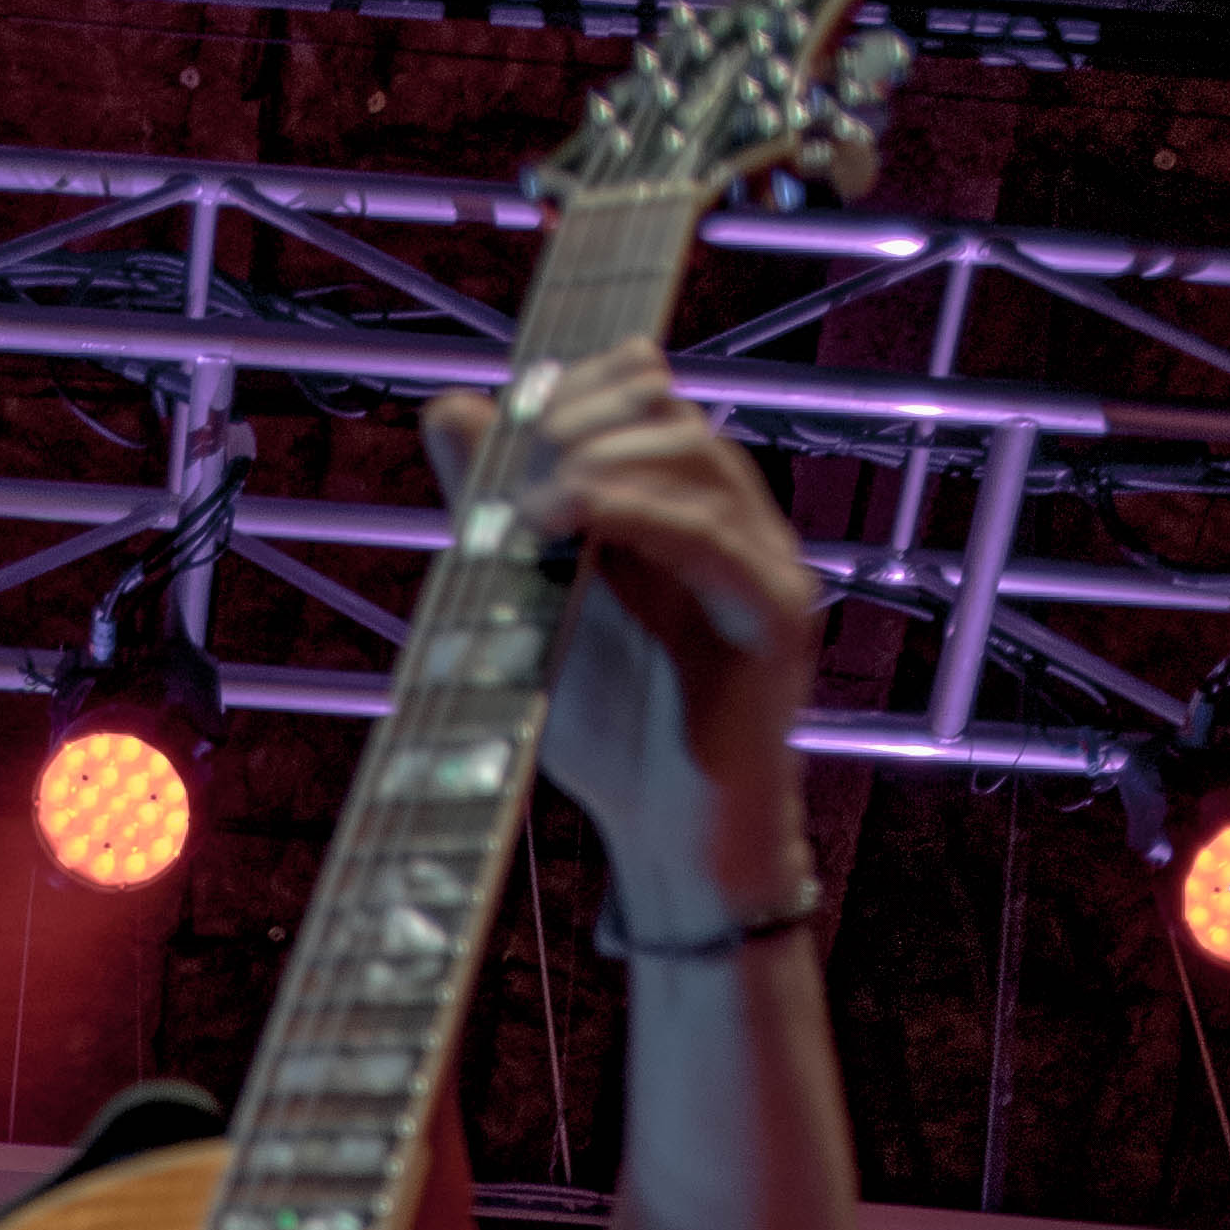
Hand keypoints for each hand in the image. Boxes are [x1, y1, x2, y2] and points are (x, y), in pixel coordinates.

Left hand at [422, 338, 821, 935]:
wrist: (668, 844)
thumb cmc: (611, 733)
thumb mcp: (533, 608)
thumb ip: (498, 511)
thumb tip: (452, 408)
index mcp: (684, 510)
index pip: (649, 399)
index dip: (584, 386)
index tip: (513, 414)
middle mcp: (736, 523)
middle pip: (673, 418)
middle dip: (590, 420)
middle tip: (520, 456)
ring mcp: (765, 567)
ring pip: (700, 464)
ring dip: (609, 463)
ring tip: (535, 499)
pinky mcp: (776, 619)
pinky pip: (718, 542)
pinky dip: (643, 516)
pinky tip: (574, 518)